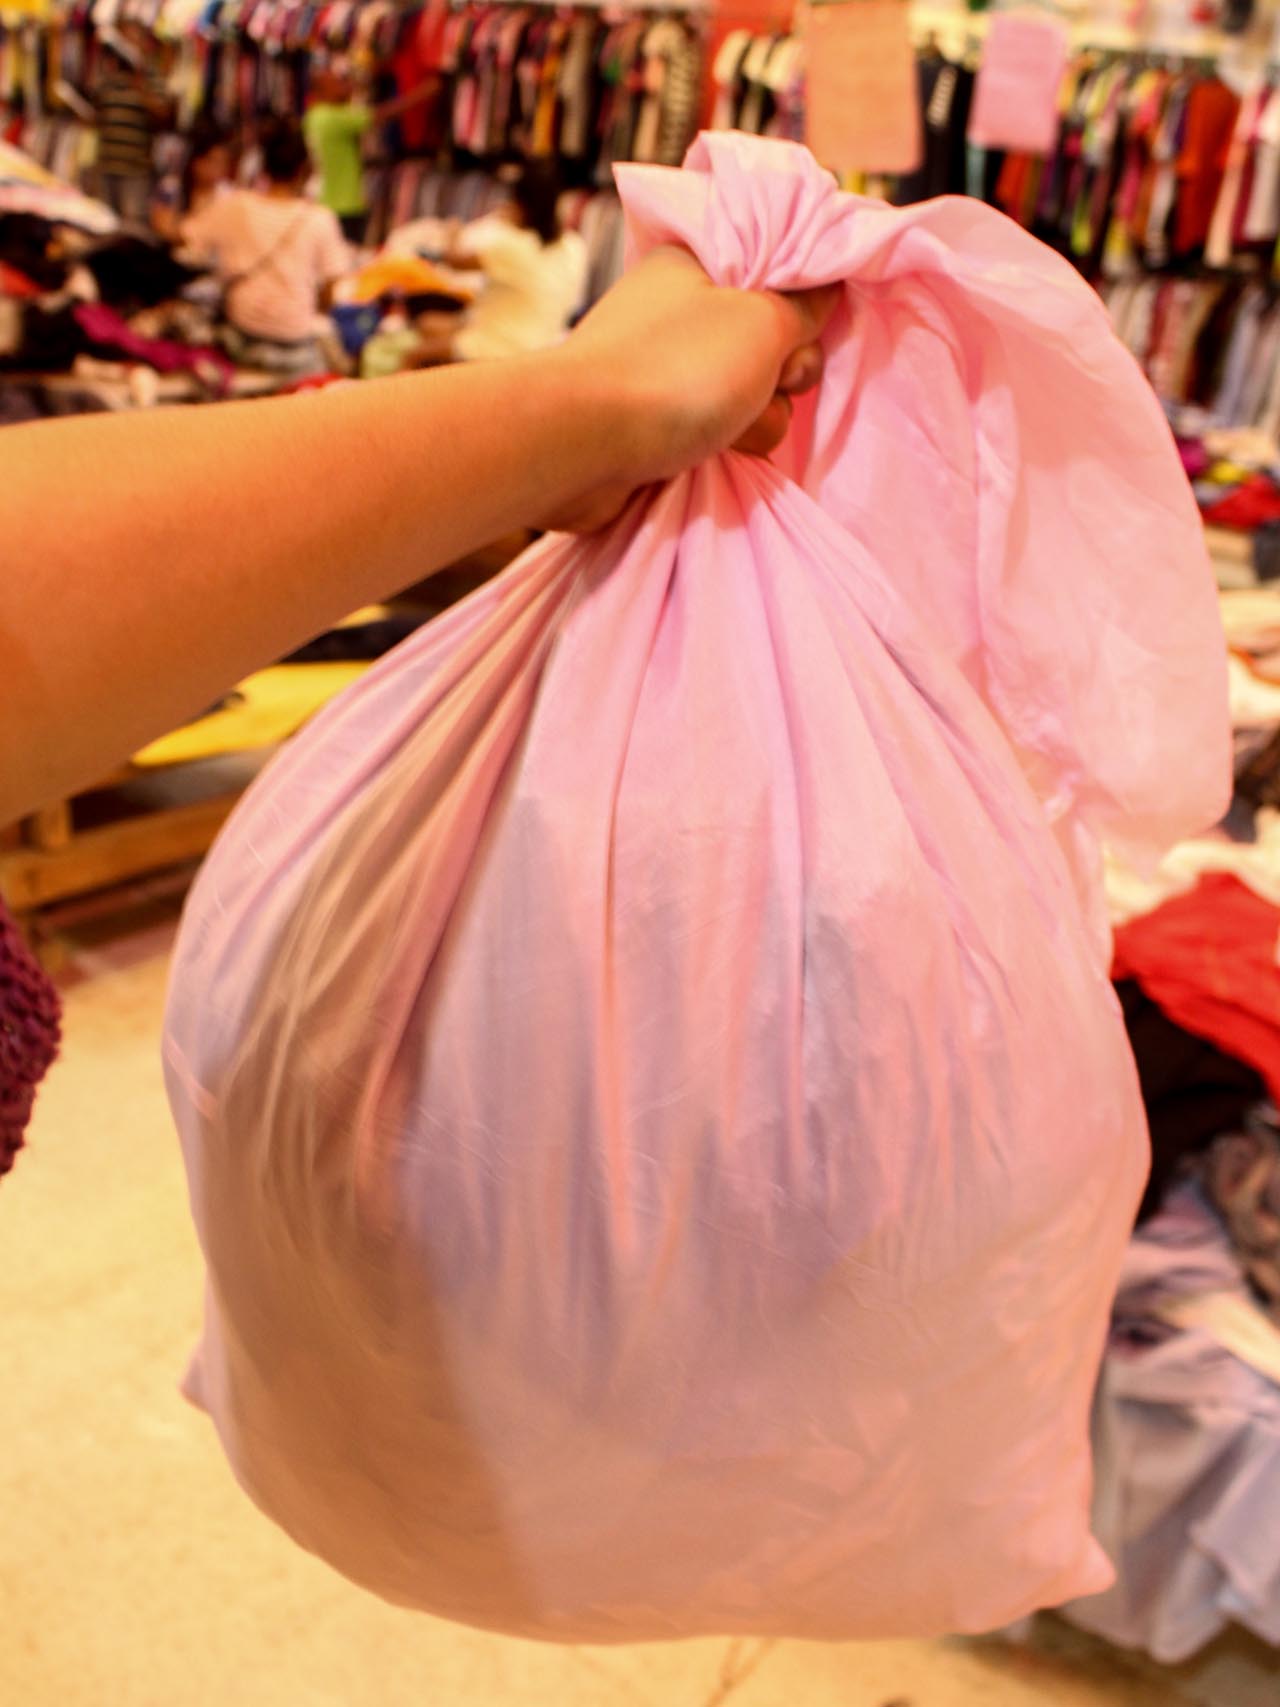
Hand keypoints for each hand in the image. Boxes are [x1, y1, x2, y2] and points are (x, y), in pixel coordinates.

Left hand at [540, 247, 839, 532]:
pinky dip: (723, 449)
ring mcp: (666, 373)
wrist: (582, 444)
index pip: (780, 278)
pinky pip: (717, 436)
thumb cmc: (676, 369)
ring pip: (751, 399)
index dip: (803, 311)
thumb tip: (827, 286)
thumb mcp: (763, 320)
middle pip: (772, 346)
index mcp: (700, 266)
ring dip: (756, 423)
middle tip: (766, 385)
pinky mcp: (655, 427)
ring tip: (726, 433)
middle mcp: (682, 314)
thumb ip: (805, 303)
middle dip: (782, 377)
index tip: (803, 332)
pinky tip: (708, 458)